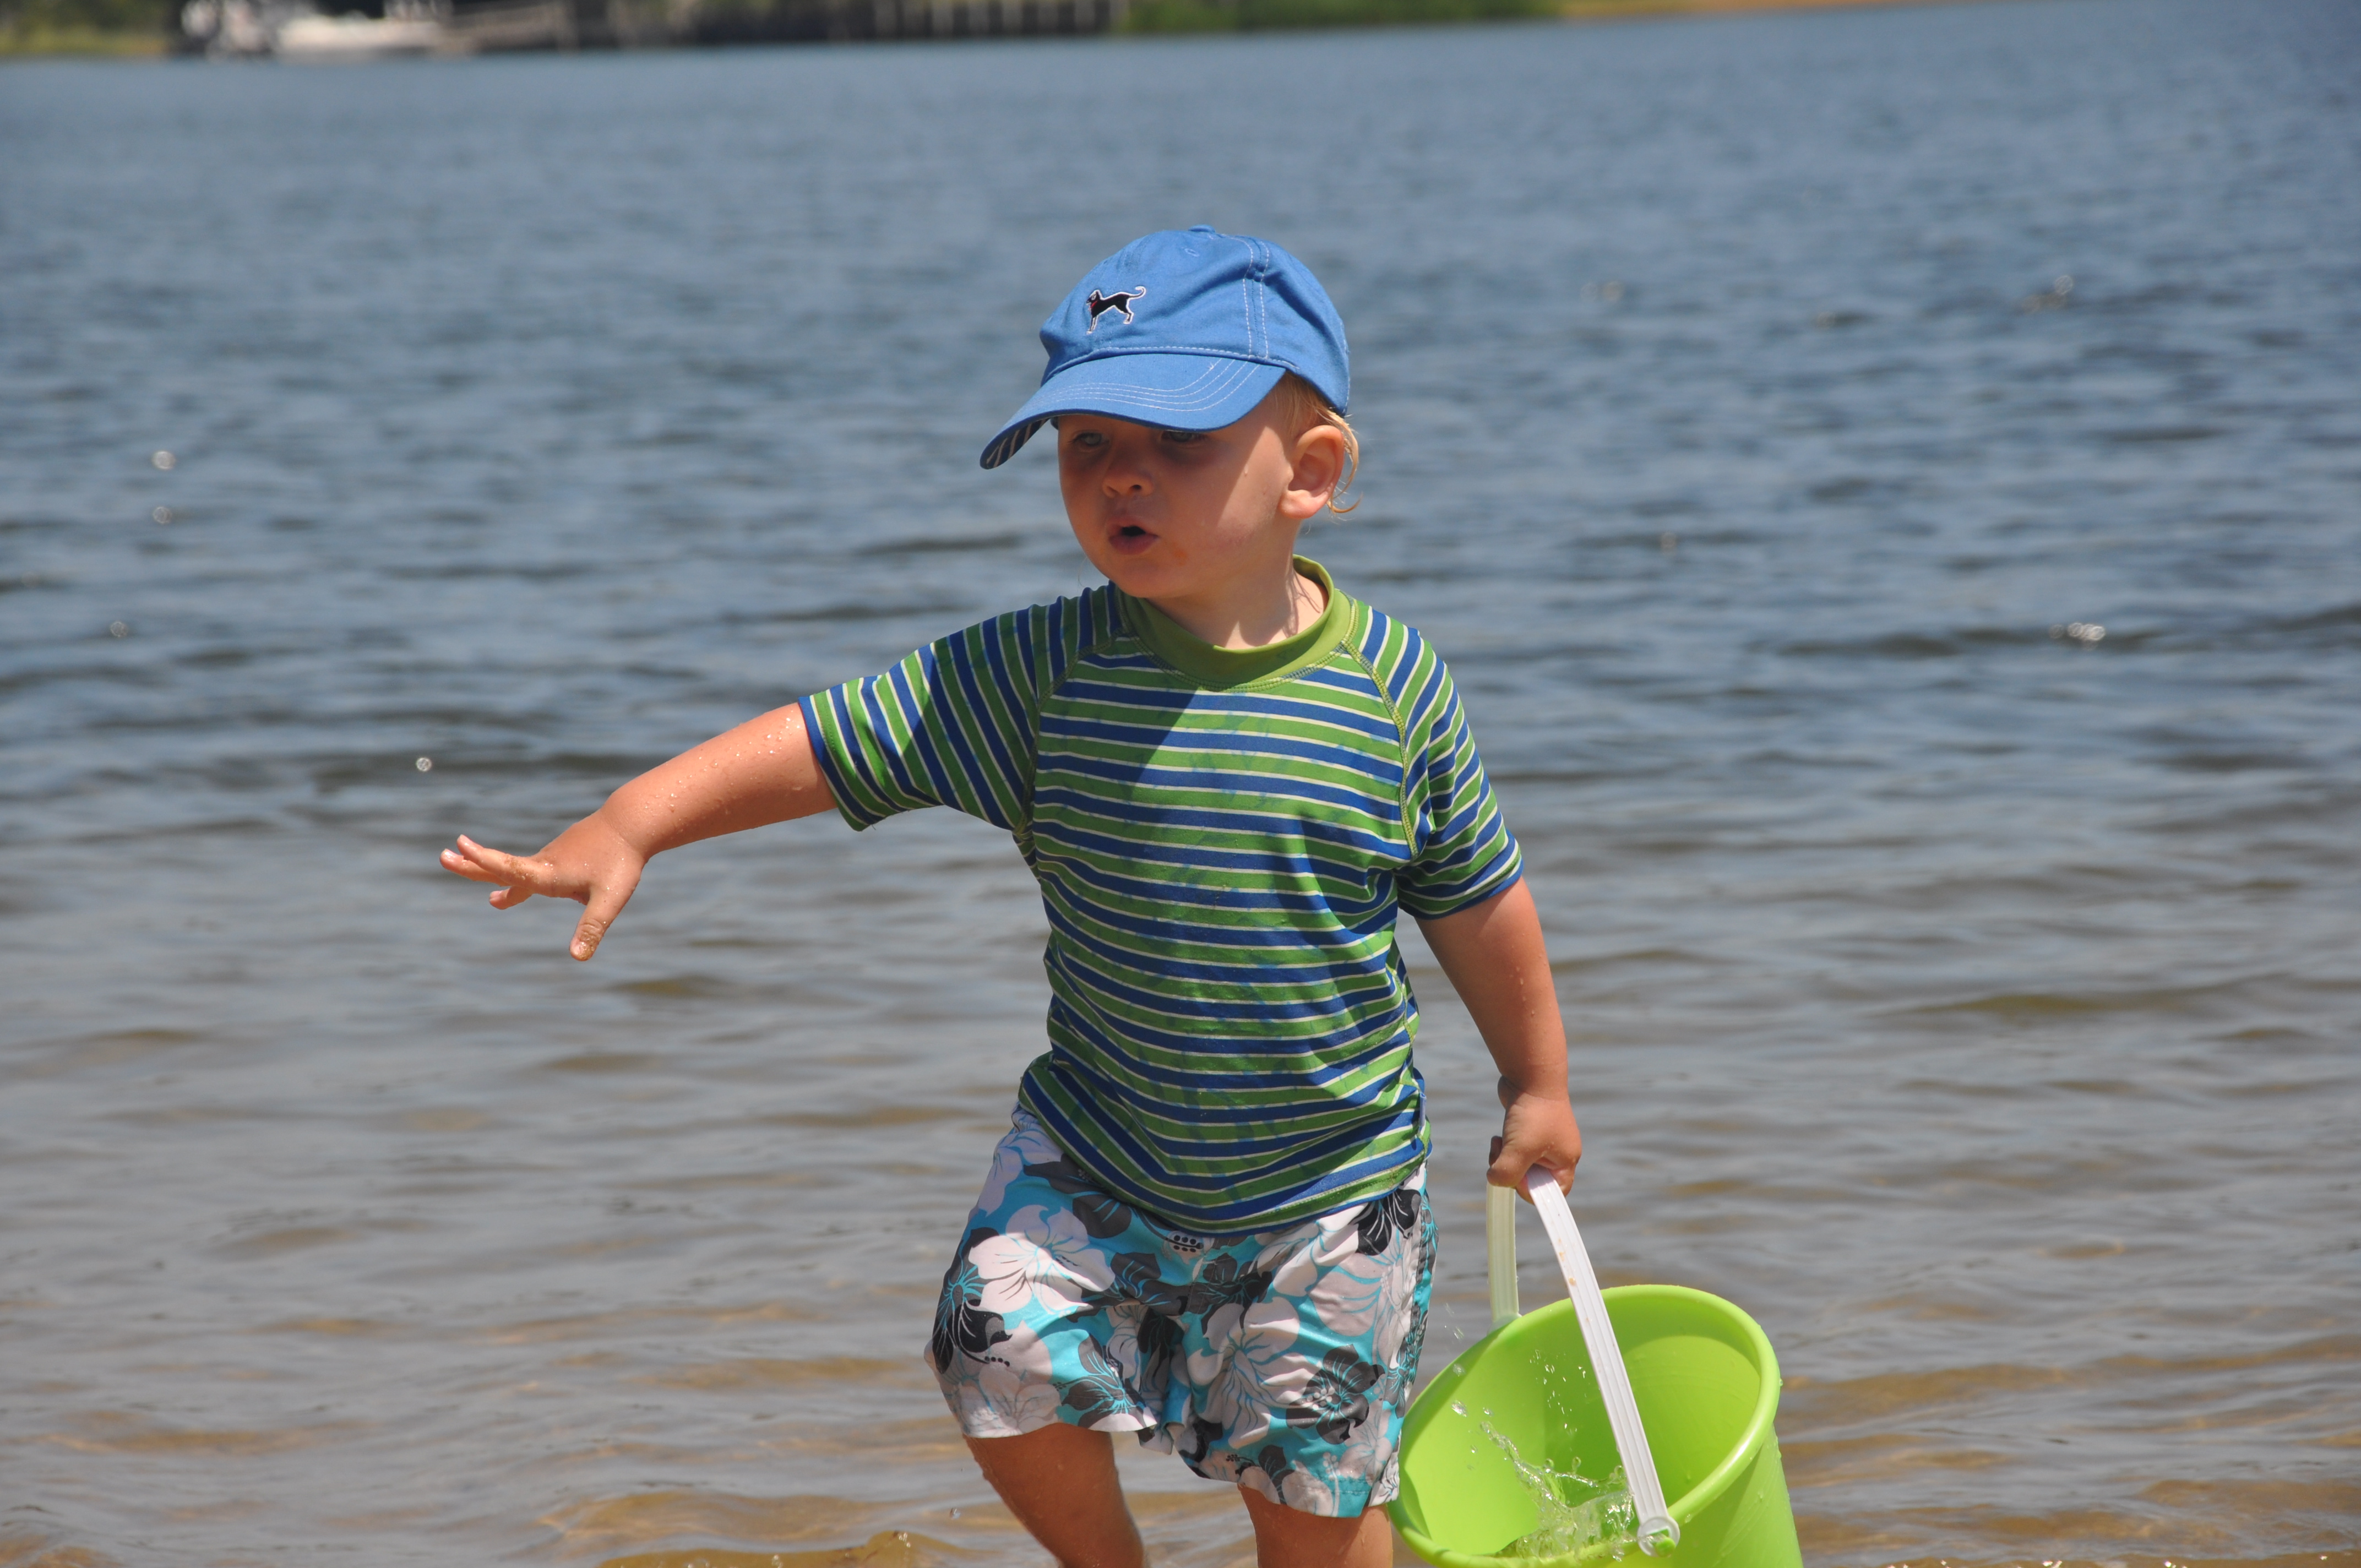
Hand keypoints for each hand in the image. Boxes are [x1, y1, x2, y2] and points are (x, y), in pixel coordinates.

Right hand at [438, 816, 645, 961]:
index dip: (484, 862)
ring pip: (522, 871)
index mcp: (550, 874)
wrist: (632, 824)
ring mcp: (552, 855)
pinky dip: (527, 879)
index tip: (459, 848)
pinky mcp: (561, 852)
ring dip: (493, 872)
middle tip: (443, 855)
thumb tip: (577, 957)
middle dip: (472, 864)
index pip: (511, 870)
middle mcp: (545, 862)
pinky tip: (561, 888)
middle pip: (502, 866)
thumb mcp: (610, 899)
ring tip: (489, 894)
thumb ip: (592, 927)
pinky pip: (541, 869)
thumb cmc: (621, 862)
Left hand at [1488, 1074, 1581, 1199]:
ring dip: (1504, 1158)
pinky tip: (1499, 1136)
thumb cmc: (1533, 1113)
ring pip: (1519, 1164)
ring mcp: (1543, 1140)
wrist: (1530, 1075)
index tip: (1516, 1177)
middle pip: (1532, 1179)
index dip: (1531, 1191)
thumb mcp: (1519, 1150)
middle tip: (1502, 1157)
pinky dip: (1504, 1147)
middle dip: (1513, 1172)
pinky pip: (1514, 1149)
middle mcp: (1557, 1152)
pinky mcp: (1528, 1130)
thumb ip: (1507, 1173)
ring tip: (1499, 1143)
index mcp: (1566, 1161)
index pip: (1553, 1193)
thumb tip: (1495, 1181)